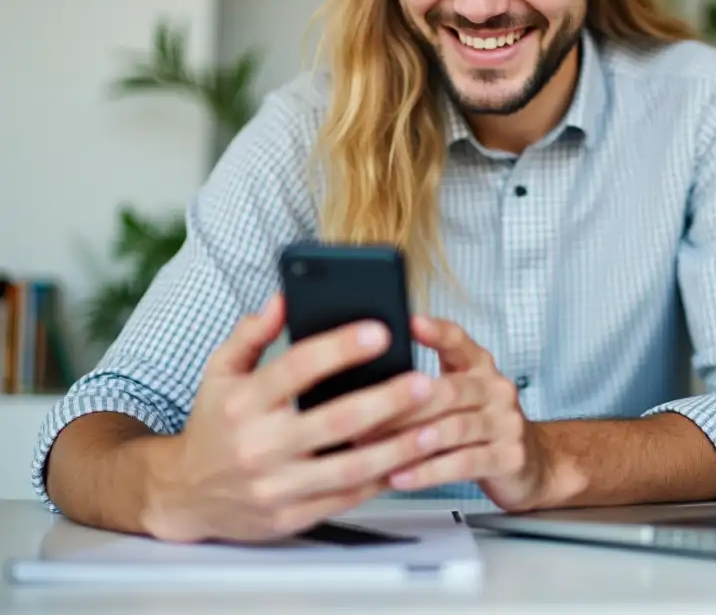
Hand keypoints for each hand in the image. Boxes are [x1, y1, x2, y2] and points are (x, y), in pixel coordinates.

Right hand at [143, 294, 427, 542]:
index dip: (340, 348)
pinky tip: (409, 462)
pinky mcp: (290, 517)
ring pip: (348, 468)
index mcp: (244, 403)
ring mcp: (276, 486)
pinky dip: (381, 481)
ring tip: (433, 428)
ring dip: (396, 448)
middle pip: (333, 421)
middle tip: (425, 382)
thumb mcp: (220, 372)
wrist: (183, 494)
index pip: (297, 368)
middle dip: (385, 401)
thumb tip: (284, 297)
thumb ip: (252, 333)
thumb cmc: (214, 425)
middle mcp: (260, 446)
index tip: (380, 331)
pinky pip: (346, 499)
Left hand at [380, 316, 551, 511]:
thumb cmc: (481, 428)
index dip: (437, 332)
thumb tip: (370, 384)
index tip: (410, 324)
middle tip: (361, 417)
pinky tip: (401, 476)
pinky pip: (464, 463)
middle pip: (450, 390)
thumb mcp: (462, 398)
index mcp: (482, 367)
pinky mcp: (510, 457)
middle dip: (402, 406)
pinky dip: (428, 471)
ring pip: (455, 428)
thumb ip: (427, 387)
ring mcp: (507, 423)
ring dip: (410, 440)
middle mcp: (497, 389)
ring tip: (375, 450)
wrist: (534, 463)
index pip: (459, 341)